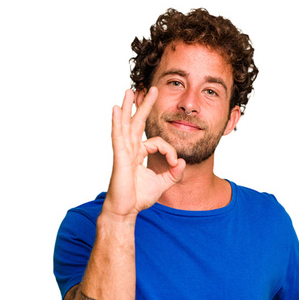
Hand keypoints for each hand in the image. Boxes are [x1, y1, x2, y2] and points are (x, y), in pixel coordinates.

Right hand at [103, 87, 184, 218]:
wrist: (126, 211)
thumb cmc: (138, 198)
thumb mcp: (163, 183)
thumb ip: (174, 173)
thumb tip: (183, 162)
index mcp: (139, 153)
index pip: (158, 142)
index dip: (170, 151)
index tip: (176, 163)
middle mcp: (130, 149)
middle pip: (137, 122)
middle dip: (145, 105)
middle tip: (152, 89)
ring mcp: (123, 151)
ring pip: (126, 124)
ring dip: (128, 106)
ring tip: (129, 90)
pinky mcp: (119, 157)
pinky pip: (118, 136)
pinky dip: (116, 122)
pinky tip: (115, 109)